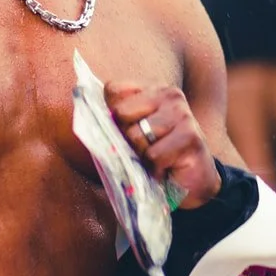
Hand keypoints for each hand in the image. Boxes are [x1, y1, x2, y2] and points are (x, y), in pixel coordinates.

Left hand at [104, 82, 221, 208]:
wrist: (193, 185)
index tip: (126, 129)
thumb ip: (112, 121)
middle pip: (121, 113)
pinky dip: (154, 170)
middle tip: (144, 148)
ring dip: (141, 156)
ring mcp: (182, 114)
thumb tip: (82, 110)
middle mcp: (169, 95)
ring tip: (155, 160)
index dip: (112, 114)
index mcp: (151, 89)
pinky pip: (152, 155)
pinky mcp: (190, 137)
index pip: (113, 90)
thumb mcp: (130, 134)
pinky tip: (165, 169)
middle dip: (126, 137)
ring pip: (136, 136)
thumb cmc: (156, 157)